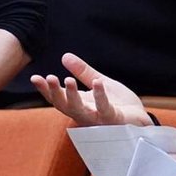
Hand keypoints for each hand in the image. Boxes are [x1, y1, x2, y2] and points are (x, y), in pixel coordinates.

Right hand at [30, 52, 148, 126]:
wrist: (140, 119)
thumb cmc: (119, 104)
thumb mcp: (99, 82)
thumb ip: (83, 72)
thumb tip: (65, 56)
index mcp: (79, 105)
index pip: (58, 98)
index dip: (46, 90)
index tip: (35, 78)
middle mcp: (85, 114)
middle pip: (64, 106)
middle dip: (55, 93)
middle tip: (48, 78)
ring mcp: (98, 119)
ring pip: (80, 110)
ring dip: (72, 96)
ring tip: (67, 79)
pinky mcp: (113, 119)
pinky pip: (105, 108)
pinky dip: (100, 96)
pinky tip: (97, 83)